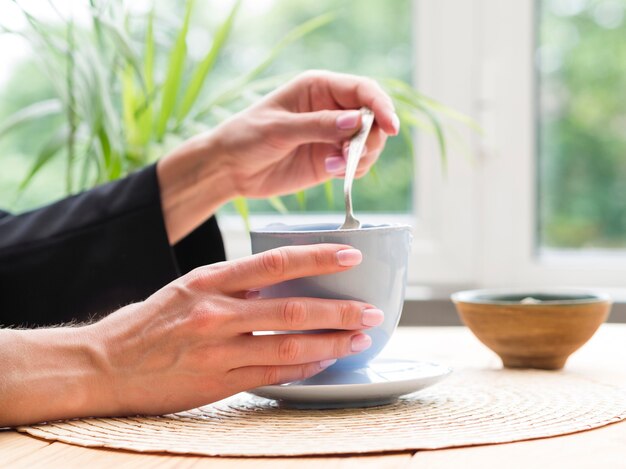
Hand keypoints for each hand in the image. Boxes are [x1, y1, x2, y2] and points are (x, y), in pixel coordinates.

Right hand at [87, 243, 380, 416]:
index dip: (318, 257)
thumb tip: (282, 279)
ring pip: (289, 347)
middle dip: (340, 311)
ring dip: (331, 344)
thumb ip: (234, 284)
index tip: (352, 255)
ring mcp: (217, 352)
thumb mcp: (188, 286)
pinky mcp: (217, 384)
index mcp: (209, 281)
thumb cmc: (150, 321)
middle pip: (293, 309)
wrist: (104, 363)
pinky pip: (272, 377)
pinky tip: (325, 364)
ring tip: (360, 340)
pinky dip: (303, 370)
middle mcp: (216, 314)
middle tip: (371, 312)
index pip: (276, 263)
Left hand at [213, 70, 399, 197]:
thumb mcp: (280, 128)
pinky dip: (354, 170)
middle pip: (373, 117)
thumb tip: (358, 121)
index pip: (363, 90)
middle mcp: (331, 109)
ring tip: (336, 167)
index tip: (390, 127)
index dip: (381, 106)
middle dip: (372, 137)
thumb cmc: (247, 136)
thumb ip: (319, 125)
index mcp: (319, 88)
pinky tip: (333, 173)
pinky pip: (357, 164)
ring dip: (362, 157)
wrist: (230, 169)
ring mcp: (332, 136)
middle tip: (352, 155)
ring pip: (370, 143)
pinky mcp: (330, 160)